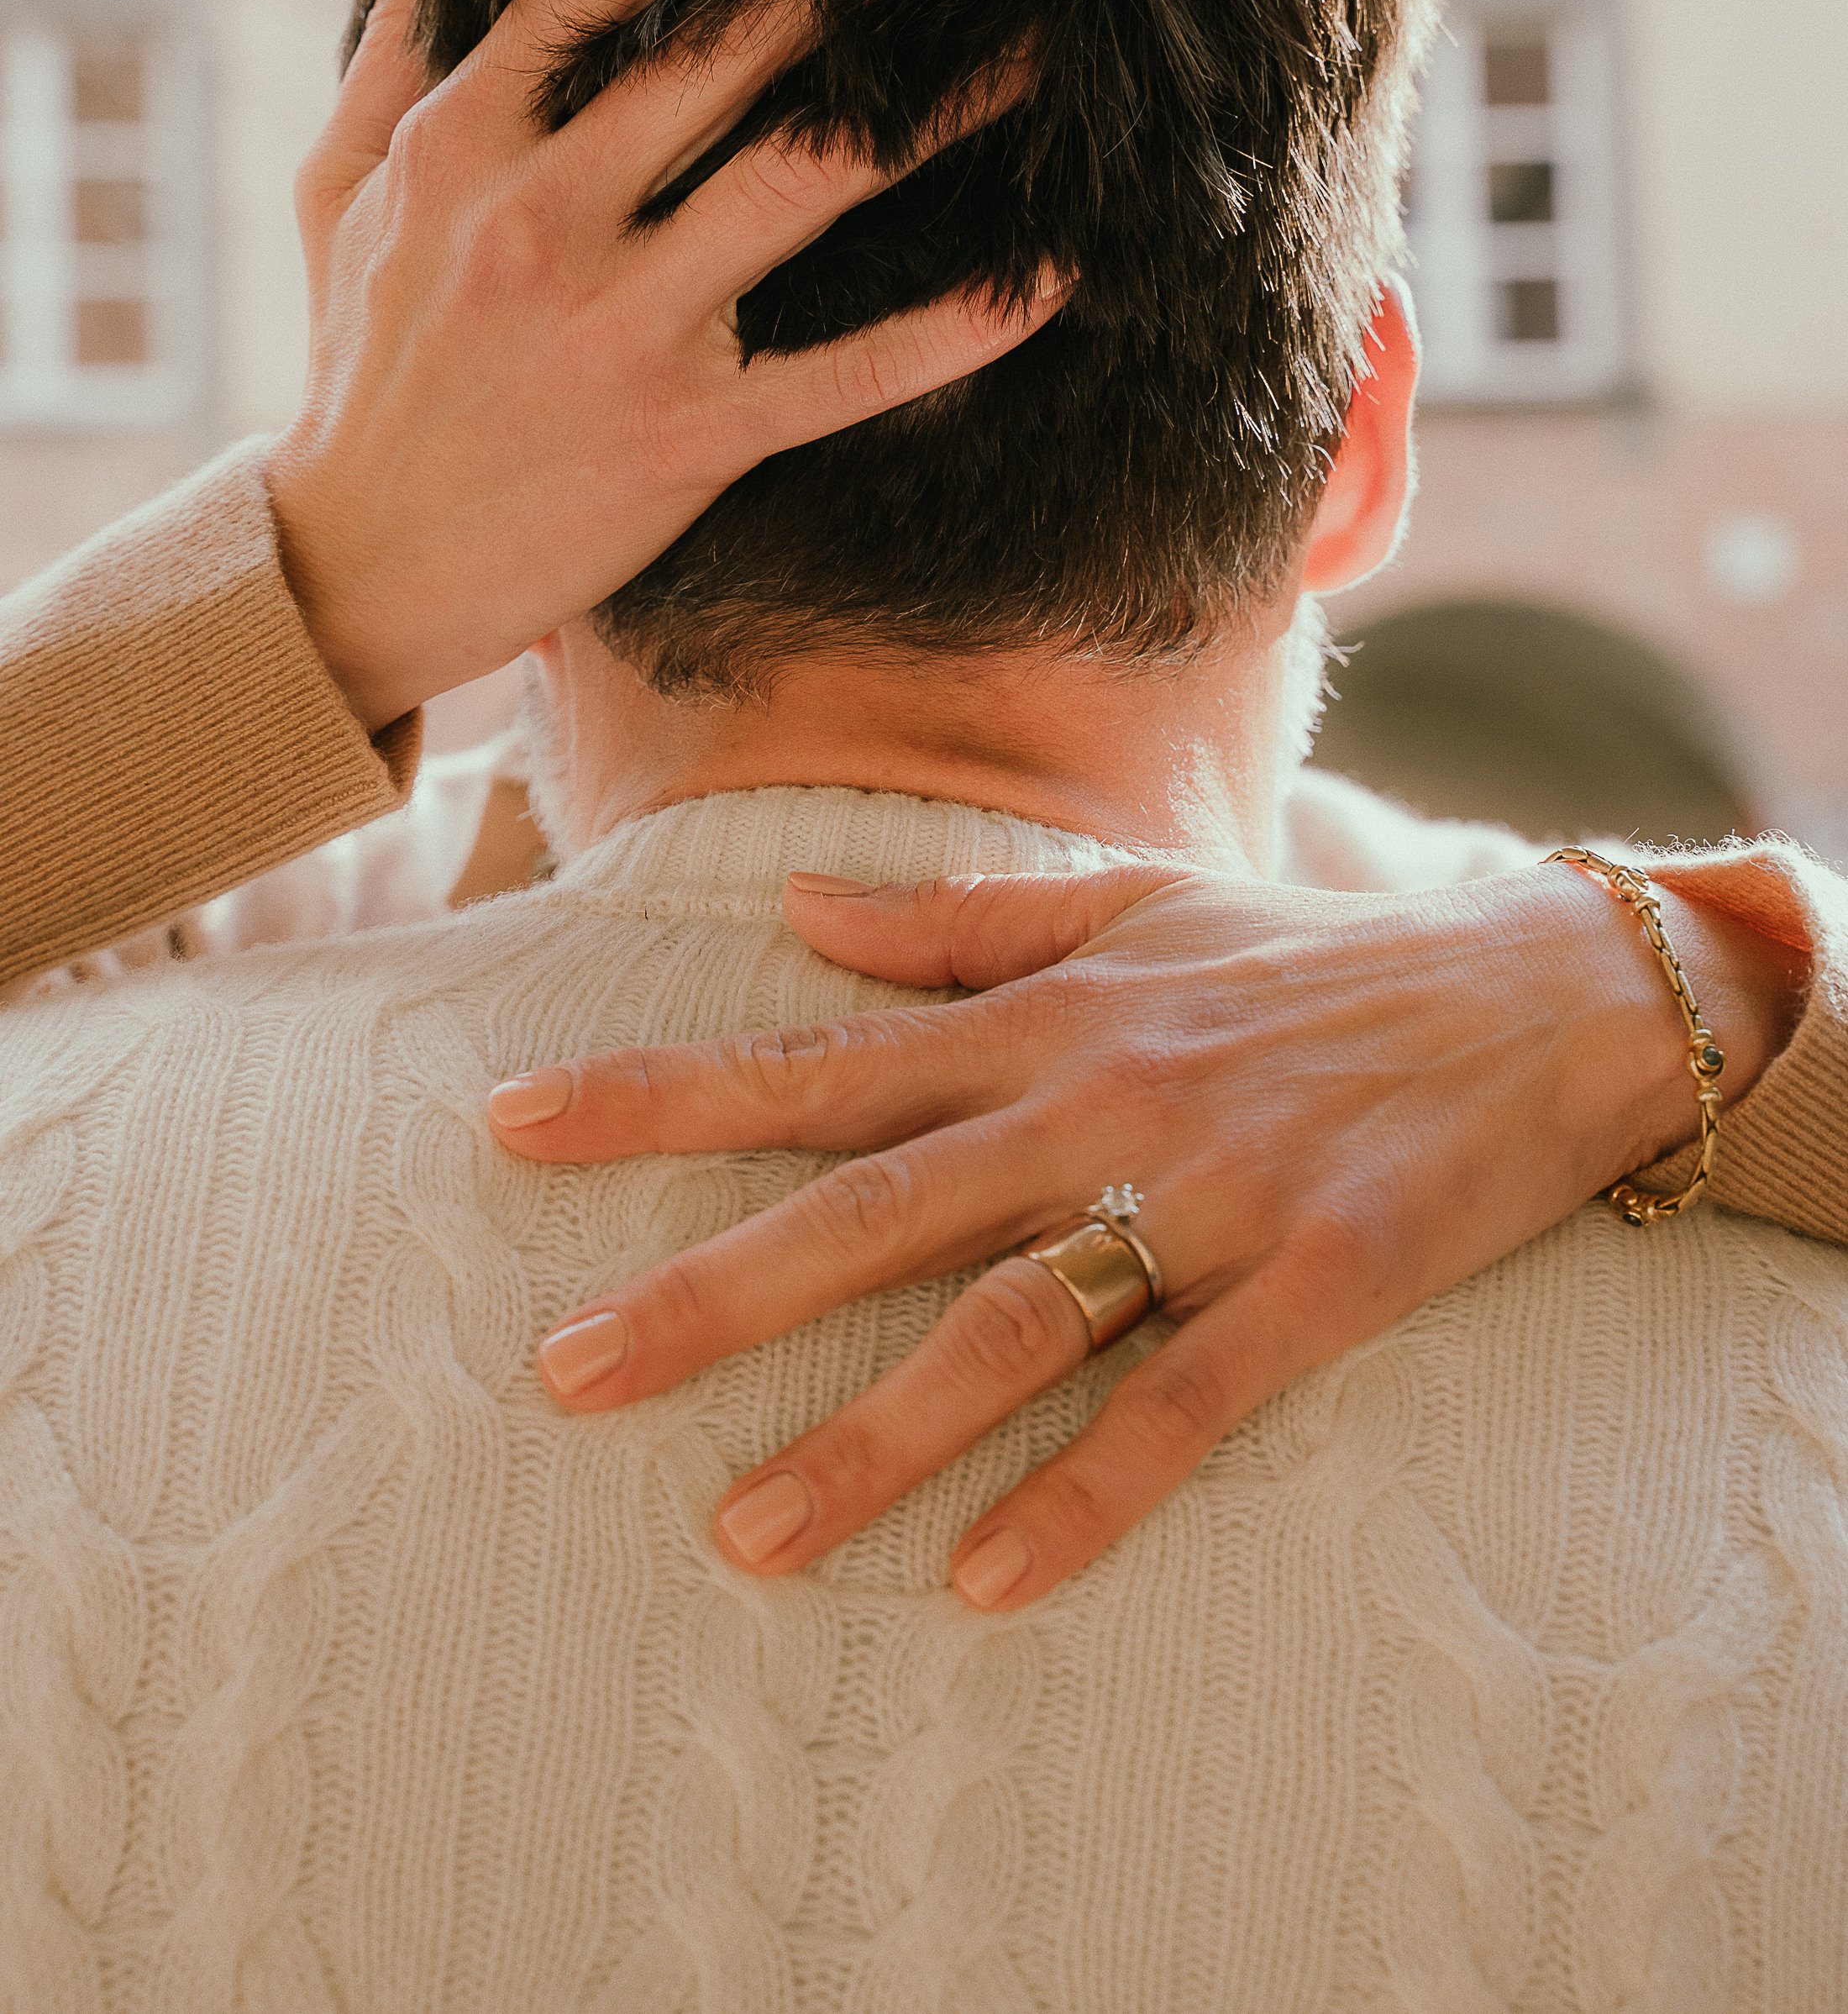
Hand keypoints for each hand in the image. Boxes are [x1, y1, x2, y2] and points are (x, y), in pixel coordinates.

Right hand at [265, 0, 1056, 732]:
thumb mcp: (336, 196)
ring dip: (936, 112)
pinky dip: (956, 327)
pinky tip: (1054, 277)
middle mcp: (546, 213)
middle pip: (730, 56)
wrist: (363, 565)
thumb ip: (389, 61)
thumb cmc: (362, 368)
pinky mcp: (687, 435)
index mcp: (467, 137)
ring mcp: (621, 325)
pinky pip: (847, 372)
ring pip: (807, 184)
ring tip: (1039, 49)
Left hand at [489, 858, 1804, 1607]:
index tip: (513, 1125)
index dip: (662, 1095)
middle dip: (713, 1290)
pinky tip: (985, 1582)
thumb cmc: (1313, 956)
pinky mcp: (1321, 1284)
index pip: (819, 1061)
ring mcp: (1211, 1196)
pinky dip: (1089, 1493)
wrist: (1548, 990)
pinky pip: (1187, 1405)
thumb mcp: (1133, 907)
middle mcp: (1100, 1101)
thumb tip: (798, 907)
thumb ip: (960, 922)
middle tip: (564, 1373)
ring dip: (874, 1436)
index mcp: (1043, 1019)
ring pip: (1012, 1324)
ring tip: (741, 1536)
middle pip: (876, 1207)